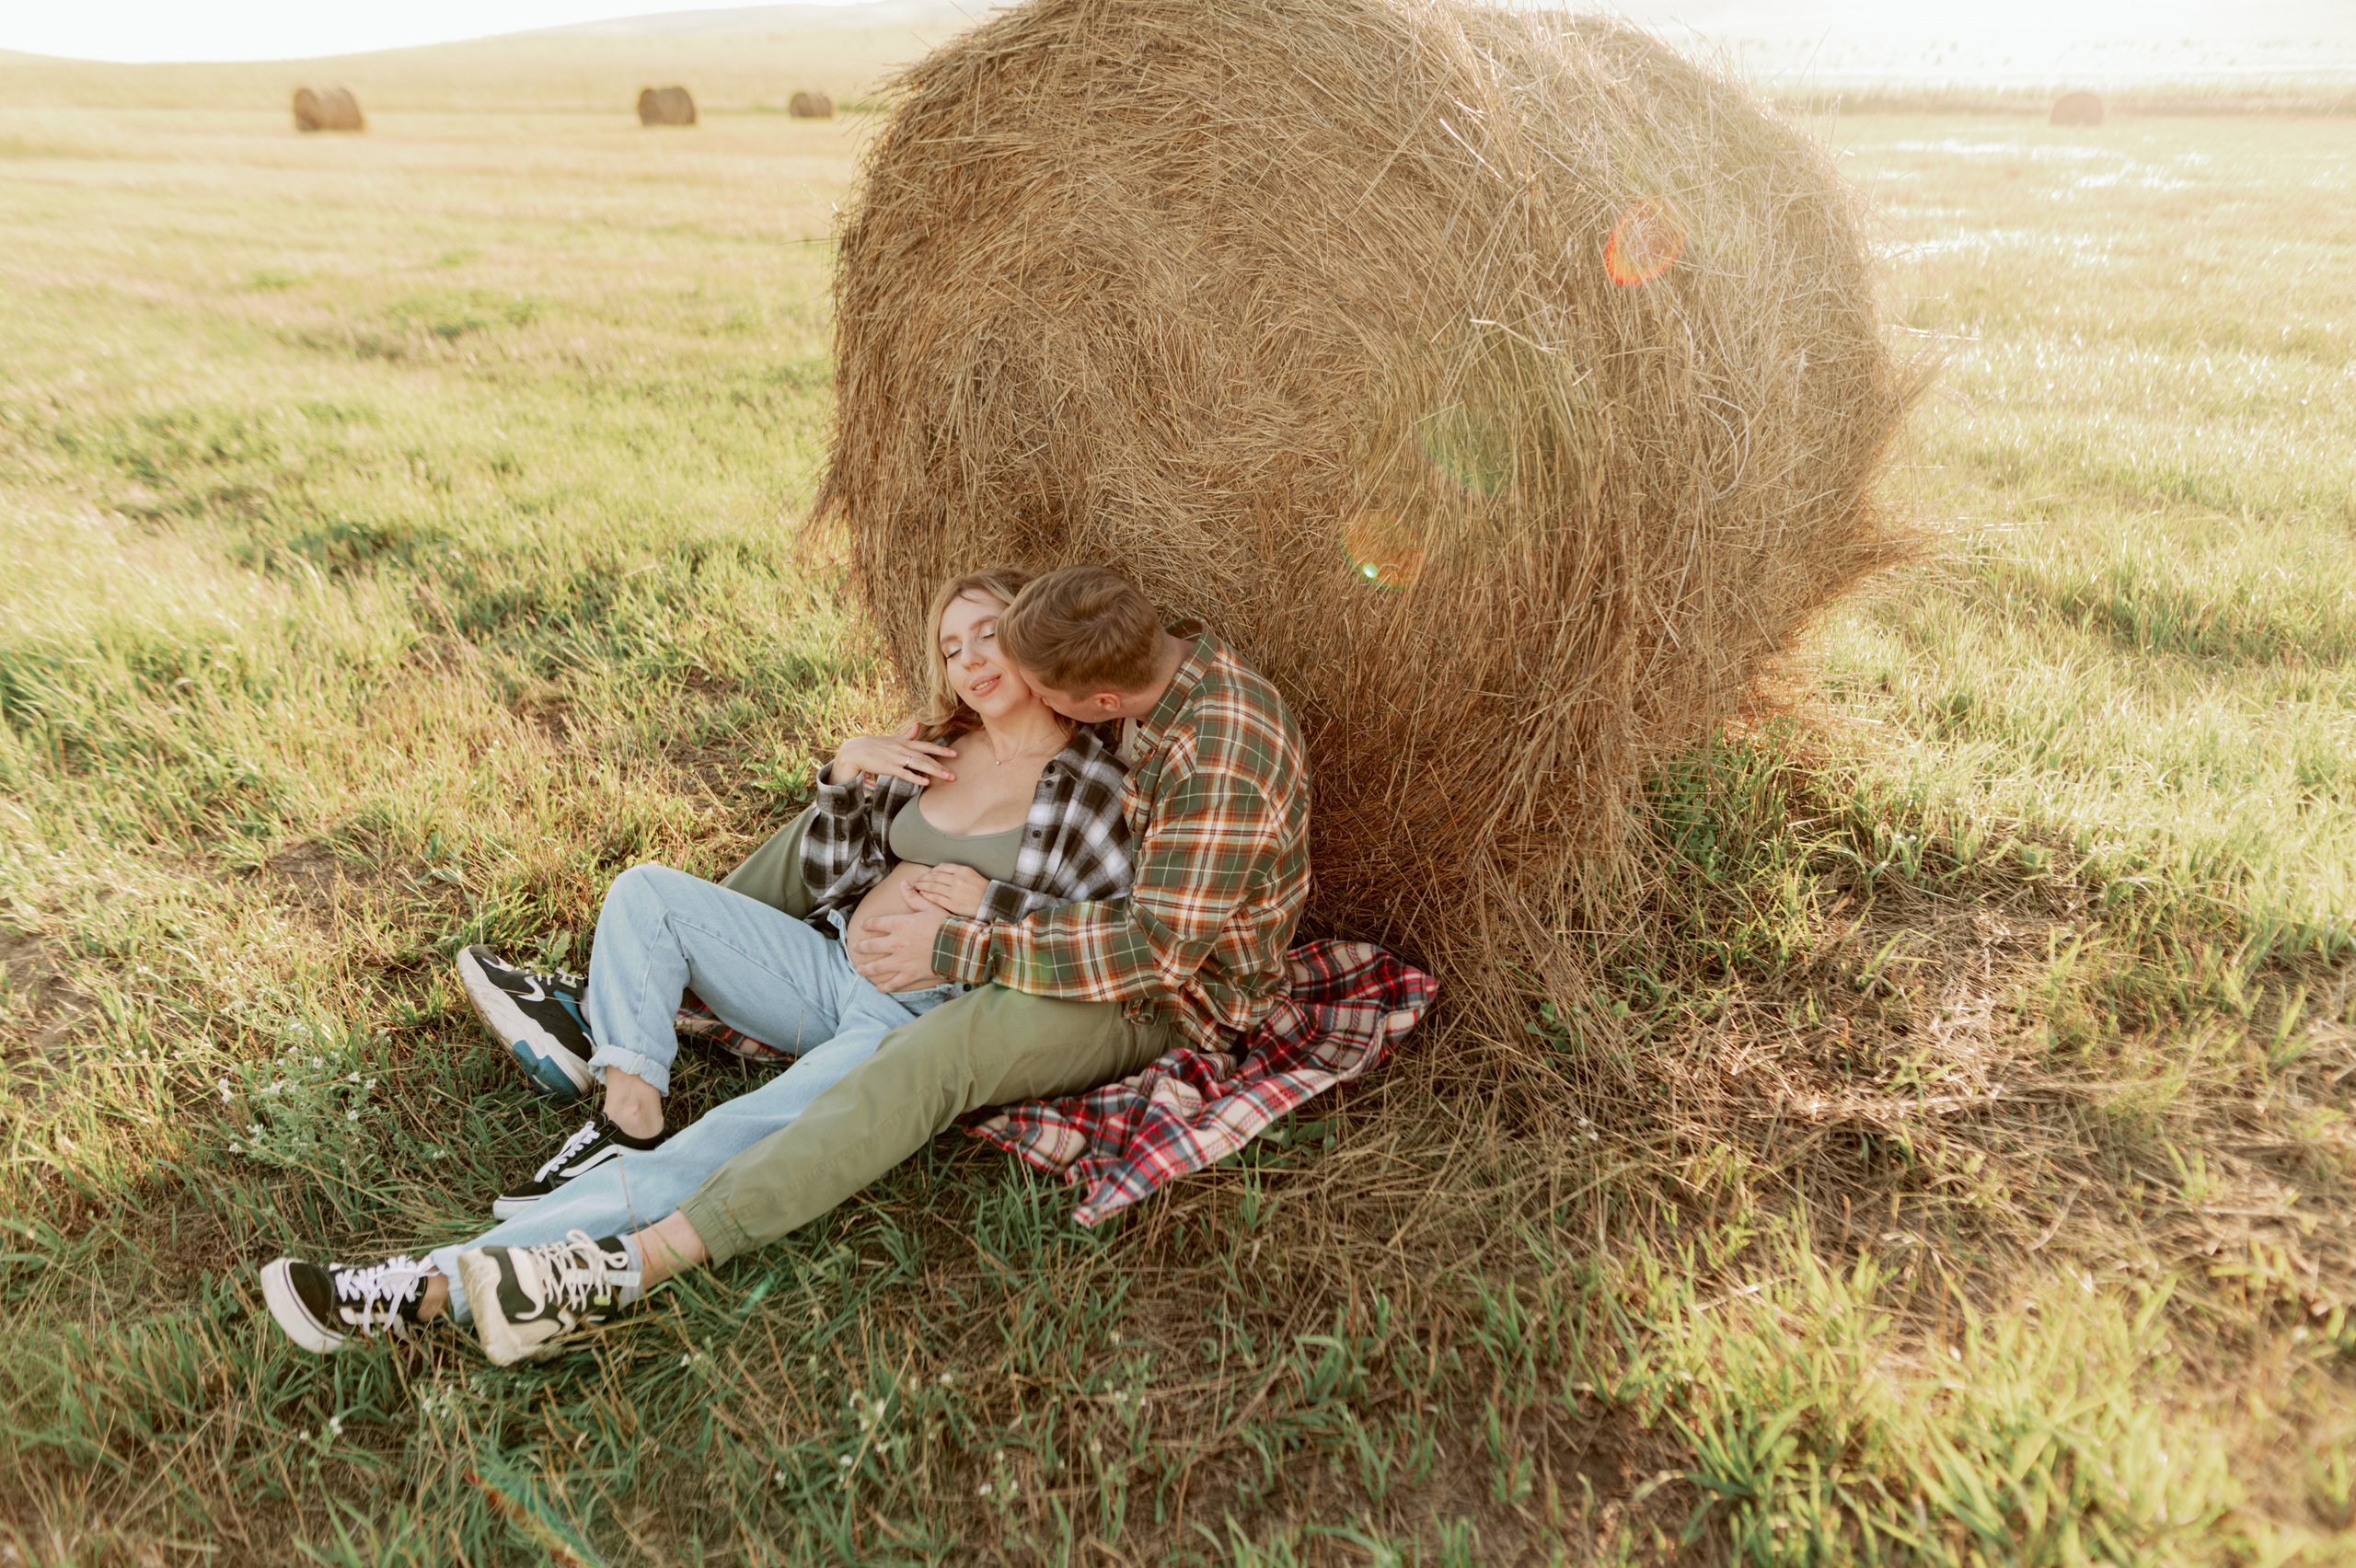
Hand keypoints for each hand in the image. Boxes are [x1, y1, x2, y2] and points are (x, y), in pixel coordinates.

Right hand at [829, 724, 956, 787]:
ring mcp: (897, 758)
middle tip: (955, 774)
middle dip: (942, 766)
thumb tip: (917, 725)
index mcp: (905, 743)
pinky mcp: (889, 768)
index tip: (955, 754)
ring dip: (935, 772)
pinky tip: (926, 782)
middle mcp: (903, 749)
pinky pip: (905, 773)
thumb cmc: (875, 745)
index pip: (927, 746)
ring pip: (919, 765)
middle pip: (927, 757)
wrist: (856, 751)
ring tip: (947, 778)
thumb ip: (907, 735)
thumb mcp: (893, 739)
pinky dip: (916, 777)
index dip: (941, 750)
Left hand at [849, 903, 951, 990]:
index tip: (862, 925)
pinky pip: (893, 983)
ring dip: (866, 968)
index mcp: (899, 924)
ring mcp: (901, 960)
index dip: (868, 924)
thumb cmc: (945, 924)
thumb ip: (913, 896)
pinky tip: (878, 988)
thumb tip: (904, 883)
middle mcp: (895, 942)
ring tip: (859, 970)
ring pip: (877, 966)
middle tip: (855, 948)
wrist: (957, 945)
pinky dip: (885, 987)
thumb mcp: (929, 906)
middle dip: (861, 947)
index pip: (877, 923)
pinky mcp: (909, 974)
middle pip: (872, 946)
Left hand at [906, 863, 989, 918]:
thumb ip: (958, 871)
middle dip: (923, 878)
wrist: (993, 904)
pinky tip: (922, 894)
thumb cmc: (983, 890)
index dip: (932, 870)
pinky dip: (927, 895)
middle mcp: (958, 880)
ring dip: (922, 886)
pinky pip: (936, 898)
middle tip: (916, 881)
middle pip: (935, 876)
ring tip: (916, 887)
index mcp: (964, 870)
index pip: (942, 867)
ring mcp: (955, 892)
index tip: (927, 874)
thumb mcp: (973, 874)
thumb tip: (940, 872)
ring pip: (933, 886)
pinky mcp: (953, 904)